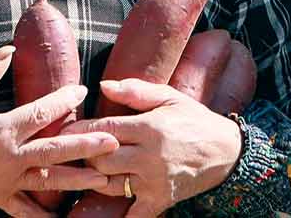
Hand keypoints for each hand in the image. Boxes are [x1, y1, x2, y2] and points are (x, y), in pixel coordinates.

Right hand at [0, 46, 118, 217]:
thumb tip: (10, 49)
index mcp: (2, 131)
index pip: (41, 113)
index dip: (63, 99)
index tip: (82, 88)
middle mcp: (9, 158)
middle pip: (55, 151)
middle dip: (86, 145)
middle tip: (113, 140)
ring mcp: (5, 180)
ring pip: (48, 182)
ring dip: (77, 180)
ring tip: (104, 179)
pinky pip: (23, 210)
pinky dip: (42, 216)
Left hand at [57, 79, 242, 216]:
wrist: (227, 151)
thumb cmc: (195, 120)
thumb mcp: (170, 97)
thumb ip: (136, 90)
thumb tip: (103, 86)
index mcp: (150, 127)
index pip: (104, 129)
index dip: (80, 130)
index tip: (64, 130)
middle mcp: (150, 155)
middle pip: (102, 158)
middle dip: (85, 154)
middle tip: (76, 151)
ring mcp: (154, 180)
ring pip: (110, 183)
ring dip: (95, 177)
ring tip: (88, 170)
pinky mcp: (161, 199)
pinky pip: (133, 214)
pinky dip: (118, 216)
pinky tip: (104, 213)